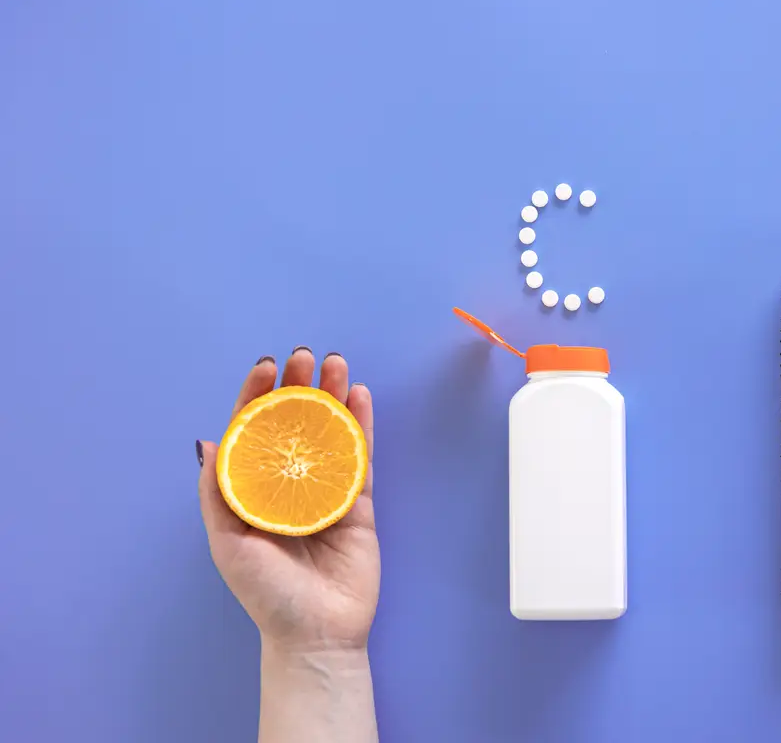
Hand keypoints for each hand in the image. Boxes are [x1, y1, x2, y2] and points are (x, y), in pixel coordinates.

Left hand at [197, 349, 378, 652]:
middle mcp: (289, 484)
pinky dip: (362, 425)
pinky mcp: (360, 503)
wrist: (316, 633)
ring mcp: (326, 491)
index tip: (265, 367)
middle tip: (304, 356)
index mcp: (254, 491)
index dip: (257, 396)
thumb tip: (210, 442)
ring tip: (336, 363)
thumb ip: (219, 494)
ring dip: (333, 396)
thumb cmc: (266, 594)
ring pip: (330, 432)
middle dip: (298, 386)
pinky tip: (361, 397)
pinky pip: (361, 457)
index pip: (255, 432)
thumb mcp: (228, 544)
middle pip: (295, 424)